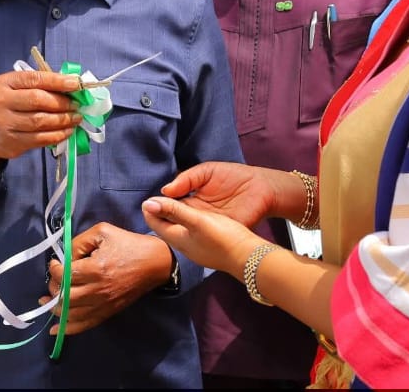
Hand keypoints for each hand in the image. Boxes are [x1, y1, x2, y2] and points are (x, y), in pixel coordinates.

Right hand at [0, 70, 80, 171]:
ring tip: (75, 118)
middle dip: (62, 103)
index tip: (76, 84)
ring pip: (41, 121)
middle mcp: (2, 101)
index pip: (35, 79)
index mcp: (5, 82)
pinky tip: (67, 130)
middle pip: (38, 100)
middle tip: (76, 105)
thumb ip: (39, 85)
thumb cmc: (7, 105)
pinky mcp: (12, 142)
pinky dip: (58, 135)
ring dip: (63, 120)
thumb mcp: (15, 88)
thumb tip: (72, 86)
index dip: (58, 81)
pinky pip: (40, 139)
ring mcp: (5, 123)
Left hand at [43, 223, 170, 334]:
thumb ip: (79, 242)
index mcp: (96, 269)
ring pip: (71, 314)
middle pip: (64, 297)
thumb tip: (63, 257)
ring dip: (55, 308)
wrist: (155, 263)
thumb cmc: (128, 244)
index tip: (55, 262)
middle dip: (53, 289)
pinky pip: (85, 325)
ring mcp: (103, 304)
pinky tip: (55, 330)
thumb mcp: (102, 232)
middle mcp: (98, 291)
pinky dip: (68, 329)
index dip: (54, 269)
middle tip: (55, 279)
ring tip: (47, 300)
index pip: (64, 275)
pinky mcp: (108, 312)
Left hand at [142, 195, 260, 279]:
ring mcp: (196, 250)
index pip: (154, 223)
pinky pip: (190, 233)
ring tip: (173, 204)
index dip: (150, 208)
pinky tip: (193, 218)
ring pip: (178, 231)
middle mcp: (184, 247)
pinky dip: (186, 223)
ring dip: (173, 217)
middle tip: (157, 199)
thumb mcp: (197, 220)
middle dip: (160, 213)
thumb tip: (147, 203)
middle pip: (165, 228)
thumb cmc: (223, 238)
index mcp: (178, 239)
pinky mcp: (208, 249)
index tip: (148, 196)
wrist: (249, 257)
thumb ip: (173, 210)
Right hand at [159, 162, 289, 227]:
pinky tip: (184, 233)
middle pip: (176, 220)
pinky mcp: (220, 232)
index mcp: (193, 199)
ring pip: (188, 230)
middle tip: (148, 218)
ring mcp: (209, 224)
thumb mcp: (206, 171)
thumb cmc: (235, 175)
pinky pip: (205, 236)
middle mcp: (198, 214)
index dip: (160, 207)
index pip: (172, 206)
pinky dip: (195, 235)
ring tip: (160, 227)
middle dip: (163, 219)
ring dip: (175, 230)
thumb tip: (165, 190)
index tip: (147, 208)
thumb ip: (187, 179)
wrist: (262, 186)